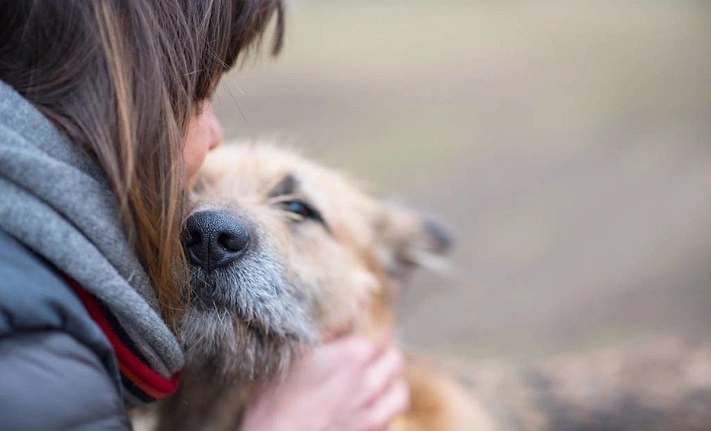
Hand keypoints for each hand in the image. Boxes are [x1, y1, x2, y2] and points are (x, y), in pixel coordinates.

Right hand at [241, 334, 408, 430]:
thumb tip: (359, 296)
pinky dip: (387, 411)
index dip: (378, 325)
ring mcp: (371, 414)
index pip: (381, 331)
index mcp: (353, 356)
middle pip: (394, 360)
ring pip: (399, 393)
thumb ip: (329, 323)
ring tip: (383, 377)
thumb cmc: (275, 399)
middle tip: (378, 347)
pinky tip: (374, 406)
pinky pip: (390, 421)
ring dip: (394, 381)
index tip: (373, 322)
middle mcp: (369, 384)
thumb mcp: (295, 349)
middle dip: (388, 350)